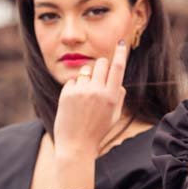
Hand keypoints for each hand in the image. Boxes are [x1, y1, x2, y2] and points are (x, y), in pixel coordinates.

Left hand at [53, 40, 127, 155]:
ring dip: (87, 79)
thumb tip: (118, 81)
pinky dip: (75, 87)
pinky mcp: (67, 93)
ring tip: (85, 99)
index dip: (120, 53)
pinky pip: (73, 80)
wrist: (76, 145)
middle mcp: (97, 91)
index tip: (120, 43)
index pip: (118, 68)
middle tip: (99, 78)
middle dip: (101, 66)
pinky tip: (74, 103)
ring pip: (86, 71)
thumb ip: (118, 96)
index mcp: (111, 97)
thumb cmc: (97, 131)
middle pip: (101, 63)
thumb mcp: (114, 116)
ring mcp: (81, 91)